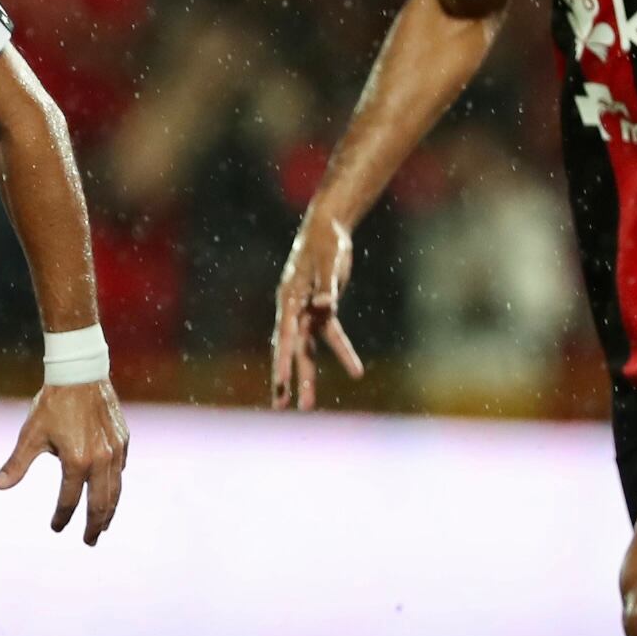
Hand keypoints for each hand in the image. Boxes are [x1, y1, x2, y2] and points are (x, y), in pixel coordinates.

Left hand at [0, 379, 126, 545]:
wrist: (80, 372)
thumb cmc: (52, 403)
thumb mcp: (31, 435)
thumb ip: (16, 464)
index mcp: (77, 462)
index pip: (69, 501)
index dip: (61, 518)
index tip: (55, 528)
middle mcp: (101, 461)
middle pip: (100, 504)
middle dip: (94, 526)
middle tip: (89, 541)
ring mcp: (116, 451)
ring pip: (115, 490)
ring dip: (109, 512)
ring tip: (103, 526)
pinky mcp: (123, 441)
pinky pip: (120, 470)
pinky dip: (115, 485)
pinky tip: (110, 492)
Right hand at [269, 209, 362, 409]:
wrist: (328, 228)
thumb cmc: (325, 242)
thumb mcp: (328, 261)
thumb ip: (326, 287)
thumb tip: (324, 308)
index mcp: (289, 299)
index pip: (284, 336)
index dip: (282, 361)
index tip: (280, 383)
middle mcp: (294, 309)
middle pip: (290, 350)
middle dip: (287, 379)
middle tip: (281, 406)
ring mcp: (307, 312)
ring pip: (307, 350)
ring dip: (307, 376)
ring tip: (306, 407)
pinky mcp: (323, 310)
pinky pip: (331, 336)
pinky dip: (343, 353)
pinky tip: (356, 372)